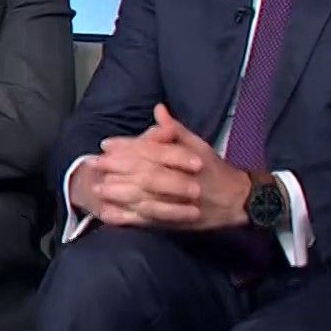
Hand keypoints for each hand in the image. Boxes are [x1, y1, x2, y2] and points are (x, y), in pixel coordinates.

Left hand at [73, 105, 245, 229]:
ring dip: (118, 193)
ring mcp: (173, 202)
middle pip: (142, 173)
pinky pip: (146, 220)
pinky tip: (108, 215)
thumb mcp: (199, 145)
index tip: (106, 144)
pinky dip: (126, 218)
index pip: (149, 150)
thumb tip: (158, 109)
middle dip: (116, 169)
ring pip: (142, 197)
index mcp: (182, 160)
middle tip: (94, 165)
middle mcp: (177, 180)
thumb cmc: (216, 170)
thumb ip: (175, 130)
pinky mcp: (171, 221)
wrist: (236, 200)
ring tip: (97, 188)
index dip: (125, 147)